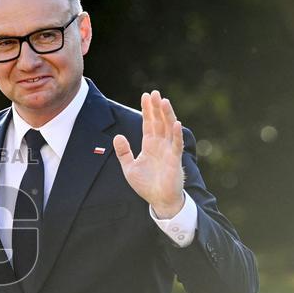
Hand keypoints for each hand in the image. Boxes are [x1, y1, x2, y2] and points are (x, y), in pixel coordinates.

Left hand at [113, 90, 185, 217]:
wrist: (158, 200)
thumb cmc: (146, 184)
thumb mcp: (129, 167)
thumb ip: (124, 152)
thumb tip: (117, 136)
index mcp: (150, 145)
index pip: (148, 123)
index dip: (147, 110)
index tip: (145, 95)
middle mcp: (160, 144)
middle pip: (158, 122)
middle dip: (156, 108)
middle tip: (155, 92)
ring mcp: (168, 150)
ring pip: (168, 129)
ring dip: (166, 115)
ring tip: (164, 101)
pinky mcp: (175, 159)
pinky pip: (176, 144)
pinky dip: (176, 134)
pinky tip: (175, 122)